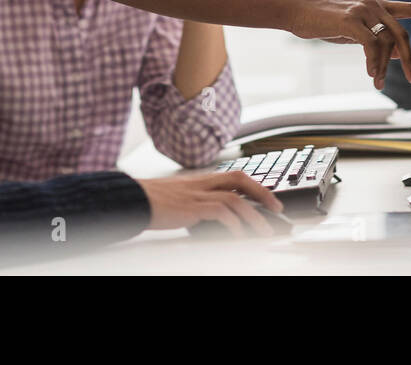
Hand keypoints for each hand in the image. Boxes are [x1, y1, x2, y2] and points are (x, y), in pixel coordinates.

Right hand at [137, 172, 283, 235]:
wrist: (132, 199)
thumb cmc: (152, 201)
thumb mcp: (179, 198)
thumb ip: (198, 203)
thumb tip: (217, 218)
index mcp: (201, 180)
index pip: (234, 175)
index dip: (255, 185)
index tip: (269, 198)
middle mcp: (202, 183)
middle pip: (240, 179)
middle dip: (262, 193)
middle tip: (277, 209)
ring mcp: (197, 194)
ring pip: (234, 198)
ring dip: (253, 215)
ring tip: (264, 230)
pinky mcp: (190, 207)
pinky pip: (219, 211)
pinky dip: (233, 223)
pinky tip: (238, 234)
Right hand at [287, 0, 410, 89]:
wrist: (298, 12)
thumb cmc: (324, 21)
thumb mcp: (354, 30)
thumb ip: (374, 37)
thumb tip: (394, 53)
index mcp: (377, 5)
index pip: (410, 8)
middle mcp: (374, 5)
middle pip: (402, 34)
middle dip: (409, 59)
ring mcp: (363, 11)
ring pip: (387, 43)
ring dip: (385, 67)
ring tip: (380, 83)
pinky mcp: (352, 20)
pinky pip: (371, 45)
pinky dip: (374, 62)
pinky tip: (371, 74)